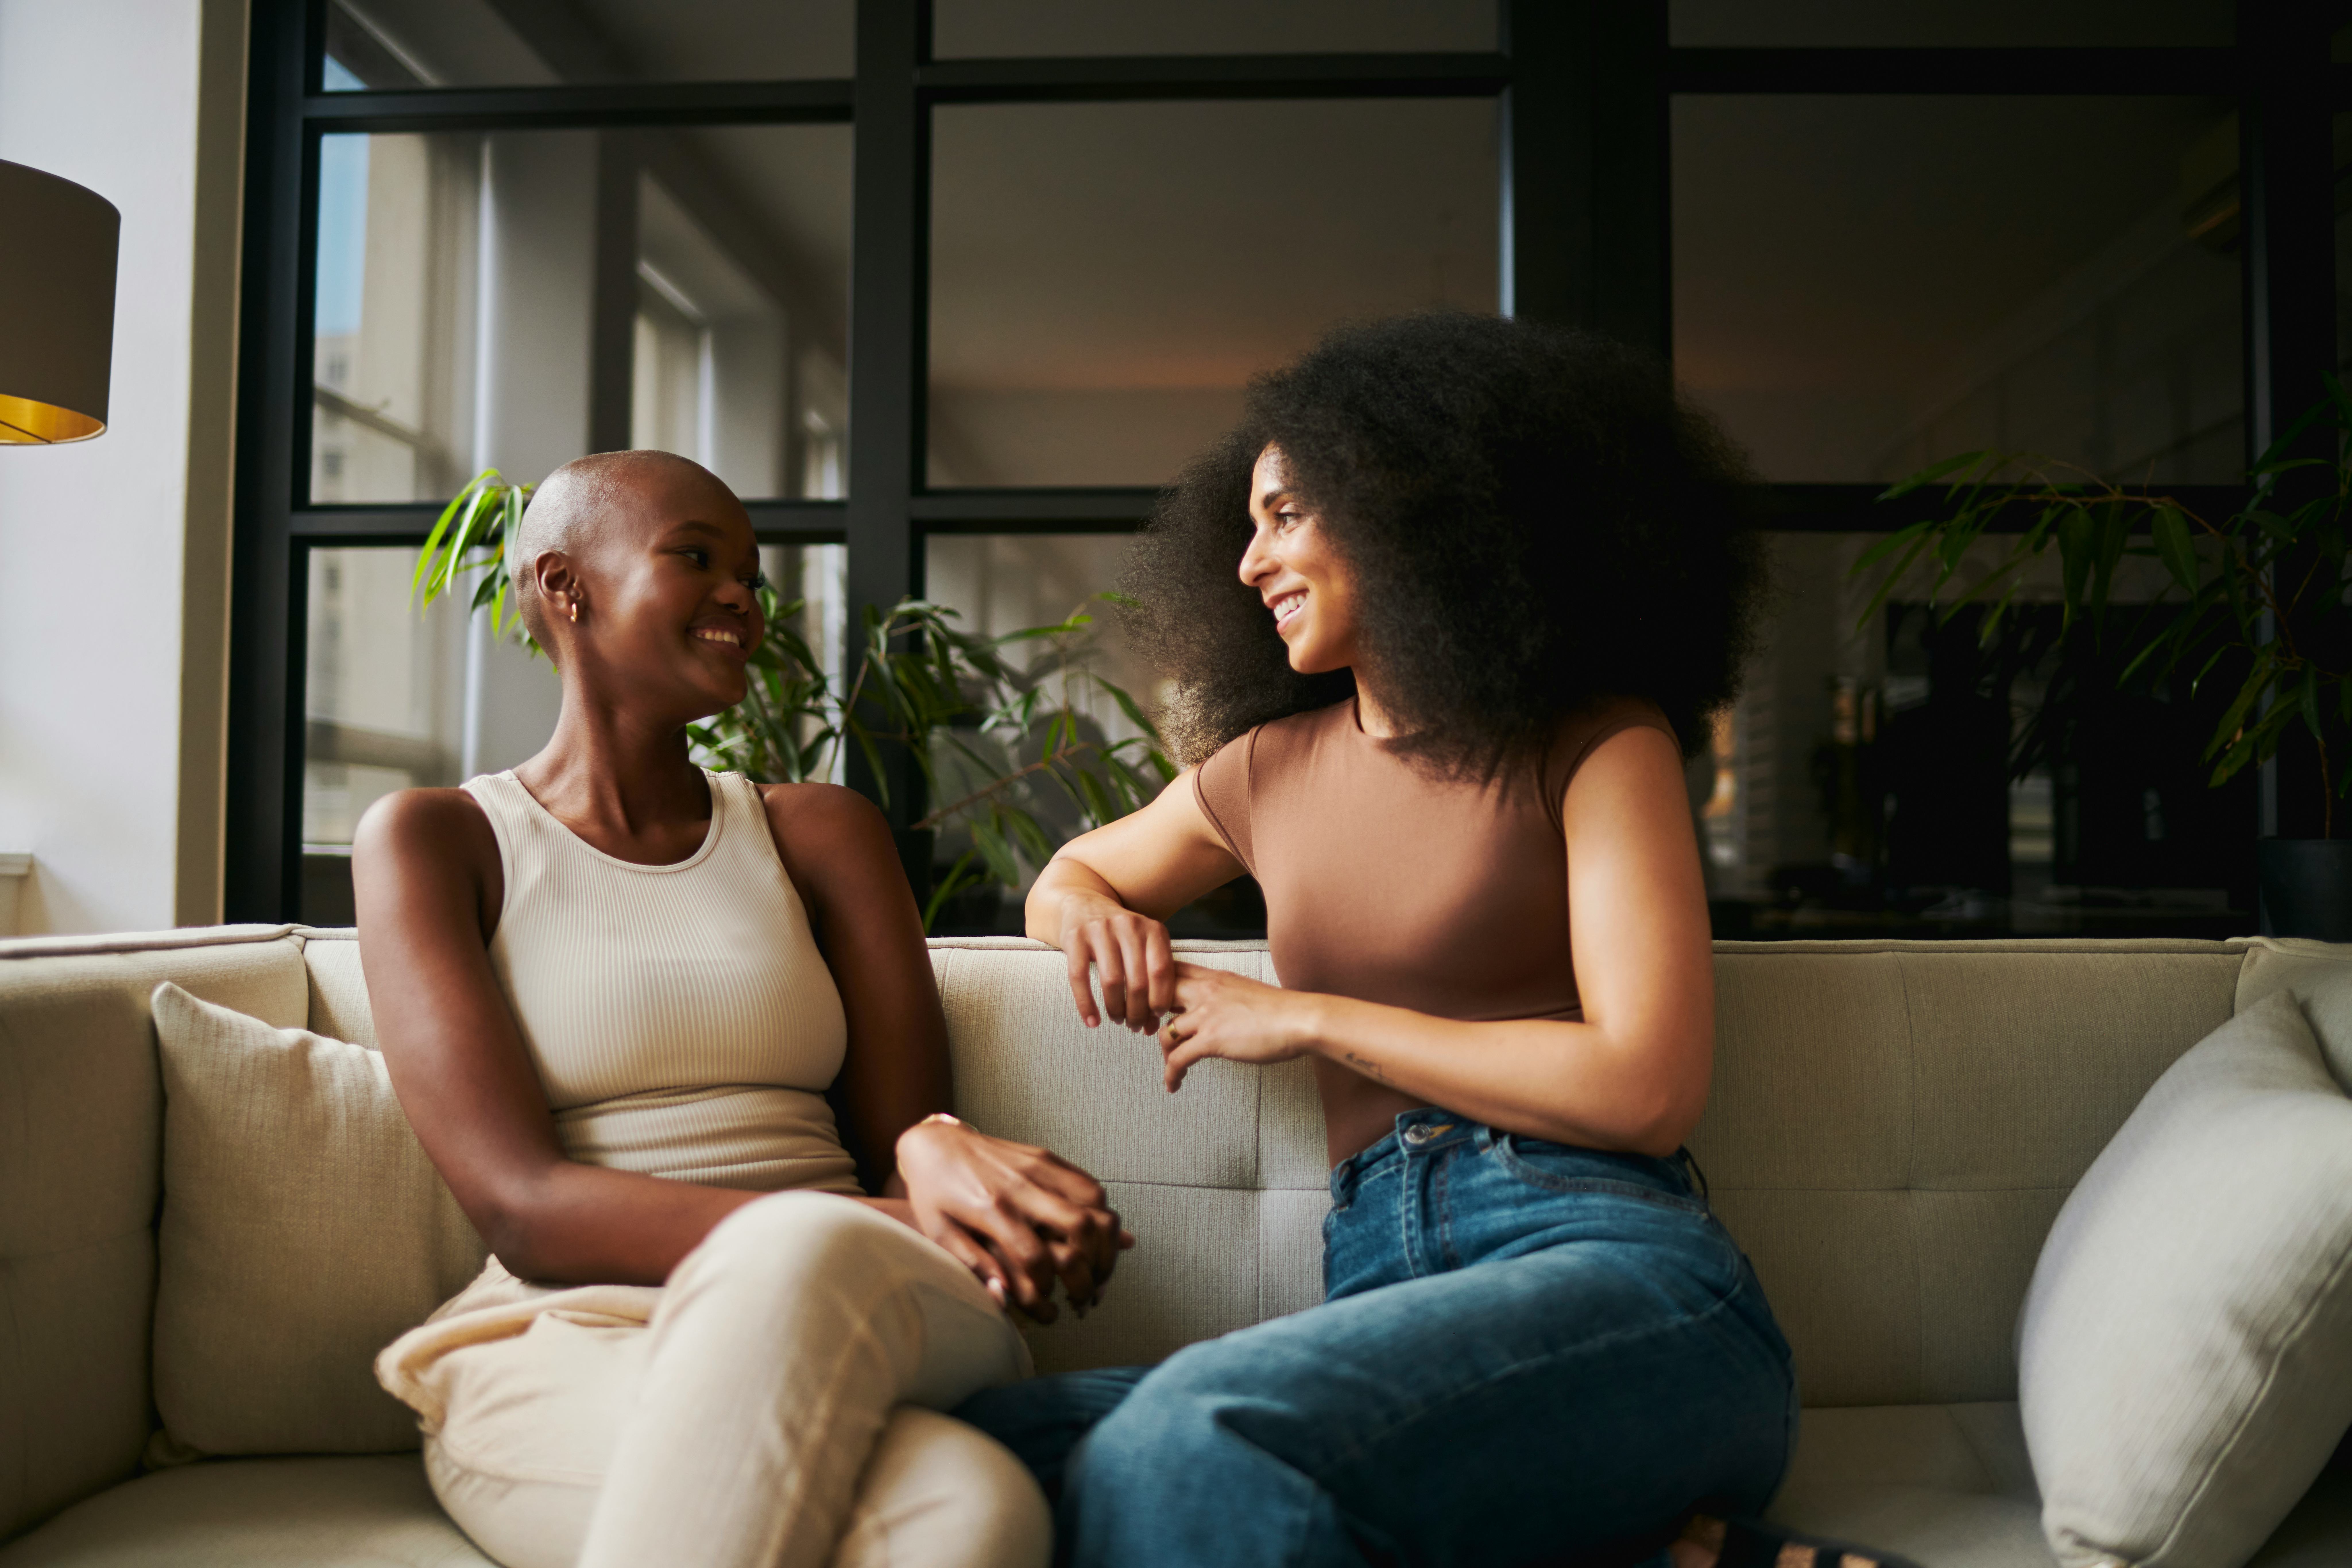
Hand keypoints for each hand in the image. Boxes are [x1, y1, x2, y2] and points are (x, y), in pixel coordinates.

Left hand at [895, 1116, 1133, 1322]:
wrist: (935, 1143)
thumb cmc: (934, 1193)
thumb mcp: (940, 1234)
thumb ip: (973, 1265)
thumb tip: (1004, 1295)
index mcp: (991, 1209)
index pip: (1035, 1257)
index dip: (1048, 1287)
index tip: (1048, 1302)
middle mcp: (1020, 1185)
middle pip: (1080, 1226)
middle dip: (1095, 1268)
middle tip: (1091, 1293)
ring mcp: (1038, 1166)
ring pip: (1095, 1201)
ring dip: (1108, 1240)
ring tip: (1101, 1268)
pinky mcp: (1047, 1157)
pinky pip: (1089, 1183)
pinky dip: (1102, 1213)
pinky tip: (1095, 1237)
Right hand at [1057, 893, 1175, 1033]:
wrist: (1083, 904)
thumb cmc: (1120, 935)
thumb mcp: (1143, 945)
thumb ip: (1152, 978)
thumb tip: (1154, 1024)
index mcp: (1152, 929)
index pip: (1161, 971)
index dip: (1160, 1000)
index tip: (1156, 1017)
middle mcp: (1128, 925)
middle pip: (1138, 981)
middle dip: (1138, 1011)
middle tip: (1135, 1026)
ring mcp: (1100, 929)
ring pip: (1111, 981)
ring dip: (1116, 1009)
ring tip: (1117, 1020)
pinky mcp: (1074, 937)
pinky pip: (1080, 977)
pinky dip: (1086, 1004)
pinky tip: (1092, 1021)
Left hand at [1156, 962, 1320, 1092]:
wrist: (1300, 1019)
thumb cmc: (1280, 1010)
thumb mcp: (1244, 990)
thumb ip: (1222, 995)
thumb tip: (1212, 1009)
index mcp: (1213, 977)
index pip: (1170, 971)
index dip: (1154, 987)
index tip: (1151, 1004)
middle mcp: (1204, 992)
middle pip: (1157, 997)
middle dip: (1146, 1016)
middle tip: (1145, 1031)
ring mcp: (1206, 1015)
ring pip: (1164, 1033)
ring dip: (1163, 1053)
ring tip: (1171, 1065)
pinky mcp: (1211, 1040)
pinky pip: (1178, 1059)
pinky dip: (1171, 1074)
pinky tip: (1174, 1084)